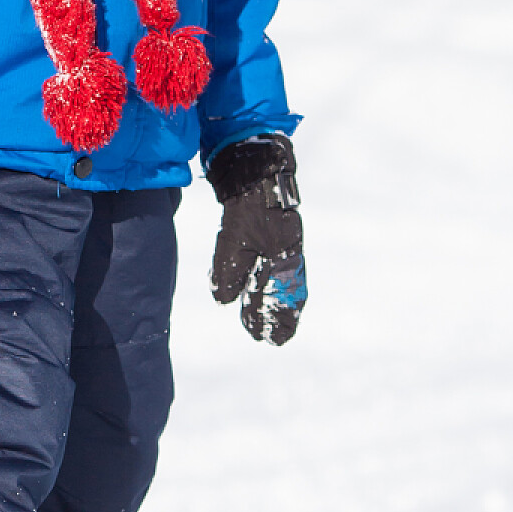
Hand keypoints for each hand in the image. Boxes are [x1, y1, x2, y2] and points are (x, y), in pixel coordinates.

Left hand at [209, 134, 306, 344]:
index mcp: (283, 260)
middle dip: (276, 317)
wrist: (256, 172)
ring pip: (283, 283)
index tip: (272, 340)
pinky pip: (279, 270)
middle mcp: (287, 256)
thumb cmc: (246, 206)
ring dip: (274, 304)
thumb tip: (225, 301)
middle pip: (285, 295)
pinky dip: (274, 286)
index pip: (285, 300)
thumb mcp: (233, 241)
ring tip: (263, 322)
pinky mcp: (274, 237)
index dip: (281, 321)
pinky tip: (262, 290)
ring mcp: (283, 246)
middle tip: (267, 338)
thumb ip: (229, 272)